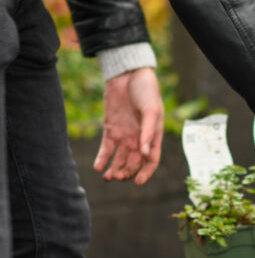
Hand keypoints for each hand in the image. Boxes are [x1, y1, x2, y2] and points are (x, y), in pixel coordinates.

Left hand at [94, 67, 163, 184]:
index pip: (151, 161)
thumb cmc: (147, 91)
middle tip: (117, 176)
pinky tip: (98, 167)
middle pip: (133, 163)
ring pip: (119, 159)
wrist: (129, 74)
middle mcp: (139, 140)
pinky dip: (102, 159)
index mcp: (153, 137)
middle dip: (126, 172)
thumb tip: (144, 154)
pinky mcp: (110, 129)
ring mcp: (124, 135)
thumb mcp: (151, 110)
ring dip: (114, 169)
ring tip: (107, 176)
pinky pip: (106, 149)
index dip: (146, 173)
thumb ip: (148, 132)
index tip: (138, 182)